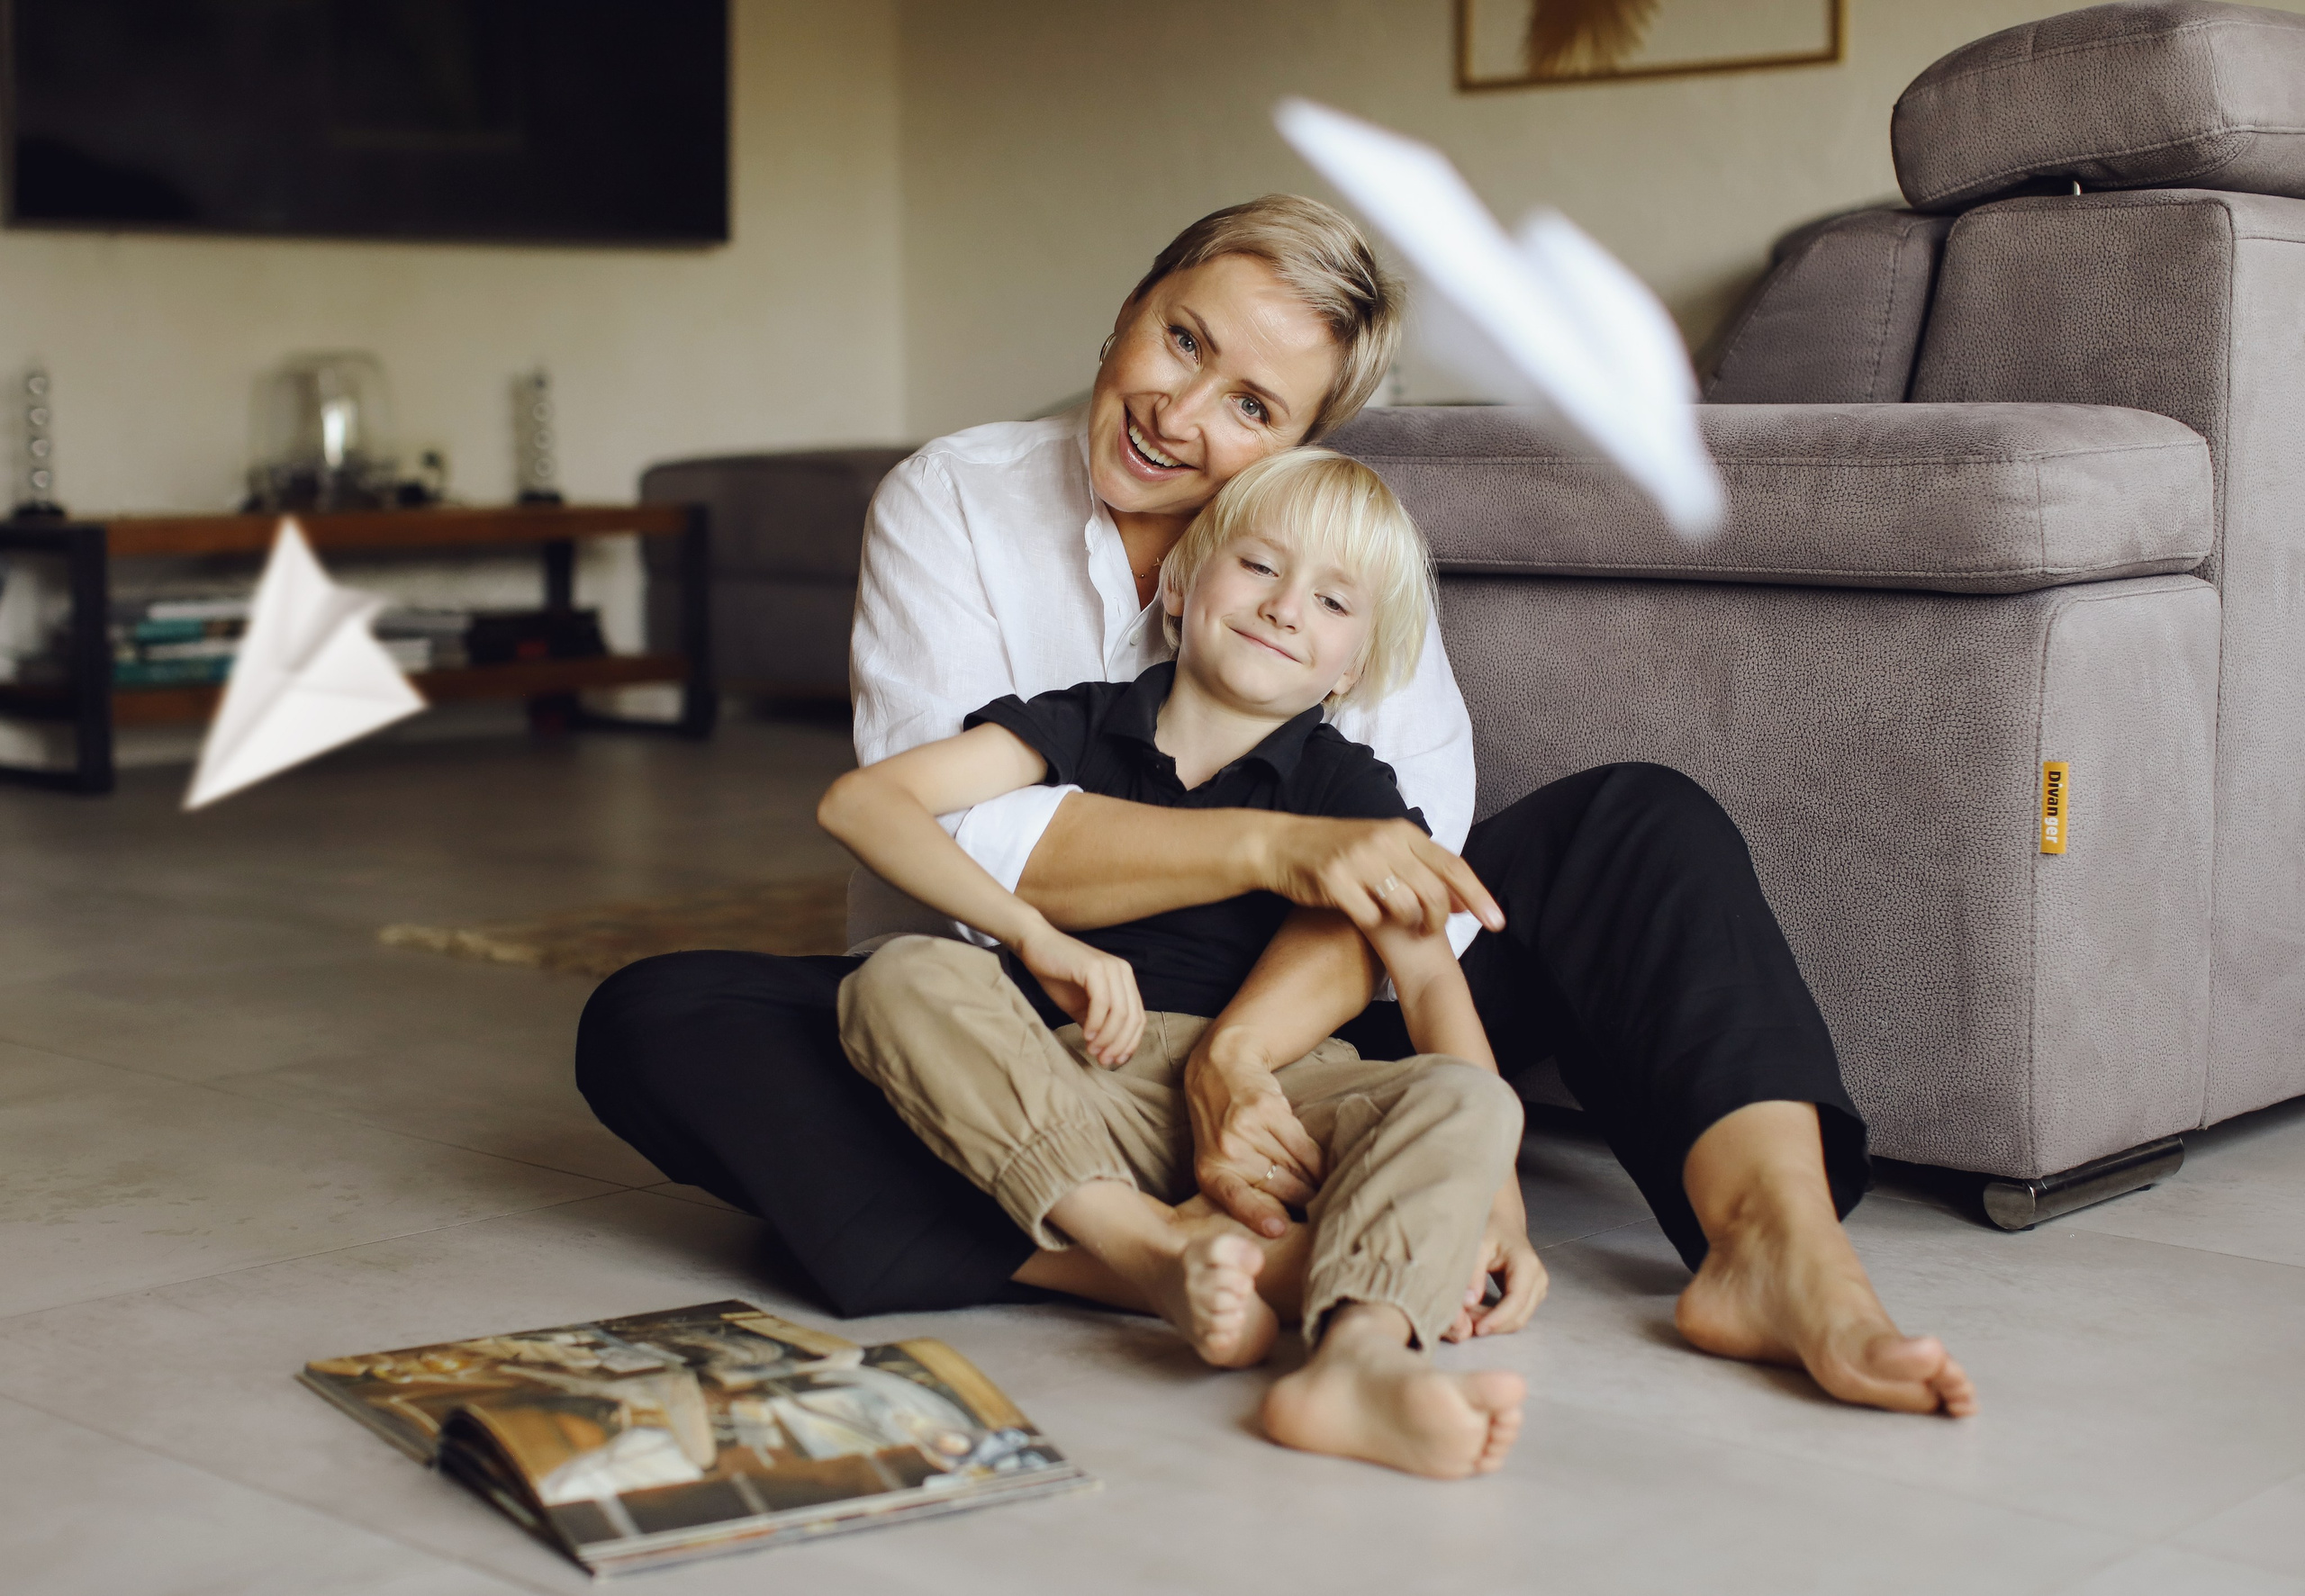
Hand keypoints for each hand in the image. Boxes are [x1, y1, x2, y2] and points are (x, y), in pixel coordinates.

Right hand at [1010, 921, 1143, 1067]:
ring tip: (1092, 1050)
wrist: (1036, 946)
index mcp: (1124, 980)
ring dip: (1107, 1037)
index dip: (1129, 1043)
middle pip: (1132, 1018)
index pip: (1138, 1018)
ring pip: (1120, 1013)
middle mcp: (1123, 971)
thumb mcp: (1082, 1006)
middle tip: (1103, 1060)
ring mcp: (1110, 967)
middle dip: (1119, 1044)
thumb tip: (1110, 1052)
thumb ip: (1099, 1024)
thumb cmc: (1057, 976)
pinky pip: (1102, 1002)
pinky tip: (1085, 1034)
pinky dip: (1096, 1023)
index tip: (1114, 1061)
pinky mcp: (1094, 967)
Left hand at [1184, 1049, 1324, 1237]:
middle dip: (1302, 1201)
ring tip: (1322, 1190)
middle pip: (1278, 1187)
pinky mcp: (1269, 1111)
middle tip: (1316, 1209)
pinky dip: (1318, 1161)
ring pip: (1295, 1168)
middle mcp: (1227, 1152)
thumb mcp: (1215, 1159)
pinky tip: (1324, 1169)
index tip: (1280, 1229)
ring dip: (1313, 1182)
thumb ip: (1238, 1187)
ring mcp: (1247, 1130)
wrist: (1220, 1068)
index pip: (1236, 1200)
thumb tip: (1279, 1224)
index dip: (1259, 1216)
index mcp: (1211, 1172)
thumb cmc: (1220, 1124)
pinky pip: (1303, 1147)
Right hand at [1264, 816, 1503, 938]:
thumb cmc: (1340, 850)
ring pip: (1406, 906)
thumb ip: (1422, 869)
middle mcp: (1385, 842)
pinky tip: (1366, 919)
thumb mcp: (1385, 847)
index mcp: (1403, 832)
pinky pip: (1370, 917)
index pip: (1453, 866)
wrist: (1283, 845)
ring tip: (1401, 927)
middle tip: (1432, 935)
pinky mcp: (1335, 882)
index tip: (1498, 923)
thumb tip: (1462, 901)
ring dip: (1409, 925)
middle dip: (1441, 921)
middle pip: (1434, 891)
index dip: (1478, 896)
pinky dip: (1373, 925)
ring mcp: (1359, 861)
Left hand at [1441, 1178, 1546, 1341]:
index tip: (1476, 1330)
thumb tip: (1469, 1303)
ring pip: (1519, 1319)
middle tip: (1464, 1322)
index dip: (1497, 1319)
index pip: (1516, 1301)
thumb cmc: (1490, 1229)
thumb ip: (1473, 1273)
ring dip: (1494, 1324)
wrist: (1502, 1222)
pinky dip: (1498, 1319)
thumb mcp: (1478, 1244)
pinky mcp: (1533, 1294)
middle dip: (1493, 1324)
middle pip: (1520, 1315)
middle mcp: (1538, 1278)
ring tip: (1468, 1316)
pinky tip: (1478, 1313)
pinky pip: (1517, 1315)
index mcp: (1527, 1264)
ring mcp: (1538, 1288)